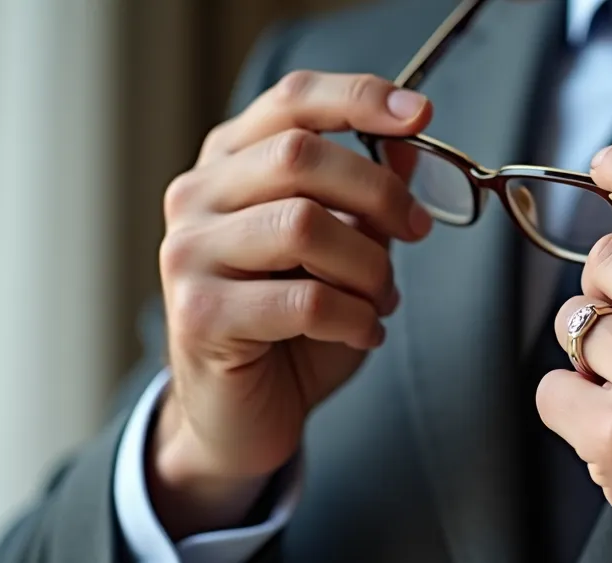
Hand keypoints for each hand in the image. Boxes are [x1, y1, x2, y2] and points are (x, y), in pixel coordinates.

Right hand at [152, 71, 433, 538]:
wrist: (239, 416)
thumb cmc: (291, 328)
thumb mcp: (342, 251)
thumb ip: (365, 196)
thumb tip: (409, 139)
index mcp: (229, 164)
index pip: (291, 101)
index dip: (358, 98)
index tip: (421, 114)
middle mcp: (197, 197)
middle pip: (300, 156)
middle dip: (379, 193)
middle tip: (416, 231)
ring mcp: (189, 254)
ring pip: (302, 225)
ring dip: (368, 266)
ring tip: (380, 299)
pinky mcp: (198, 313)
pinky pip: (302, 299)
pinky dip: (354, 317)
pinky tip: (364, 332)